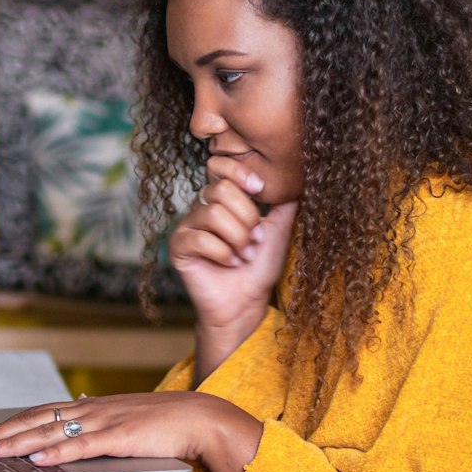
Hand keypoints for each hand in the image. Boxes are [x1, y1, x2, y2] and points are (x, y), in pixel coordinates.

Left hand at [0, 391, 263, 471]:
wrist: (202, 419)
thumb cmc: (165, 427)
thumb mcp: (123, 424)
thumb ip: (96, 429)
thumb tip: (71, 434)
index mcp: (92, 407)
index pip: (40, 413)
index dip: (8, 423)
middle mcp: (92, 409)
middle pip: (36, 420)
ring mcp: (104, 421)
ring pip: (51, 430)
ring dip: (16, 442)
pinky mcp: (120, 437)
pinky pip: (81, 445)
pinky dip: (56, 451)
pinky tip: (36, 458)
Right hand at [169, 154, 298, 334]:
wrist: (246, 303)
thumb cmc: (259, 268)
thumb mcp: (277, 231)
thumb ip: (283, 203)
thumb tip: (293, 177)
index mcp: (221, 200)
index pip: (220, 168)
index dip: (239, 173)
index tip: (259, 188)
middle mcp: (200, 208)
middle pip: (220, 190)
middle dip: (246, 217)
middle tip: (254, 241)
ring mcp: (186, 227)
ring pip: (213, 214)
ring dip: (237, 238)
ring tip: (244, 255)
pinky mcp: (177, 247)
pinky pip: (201, 239)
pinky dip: (223, 254)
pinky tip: (229, 264)